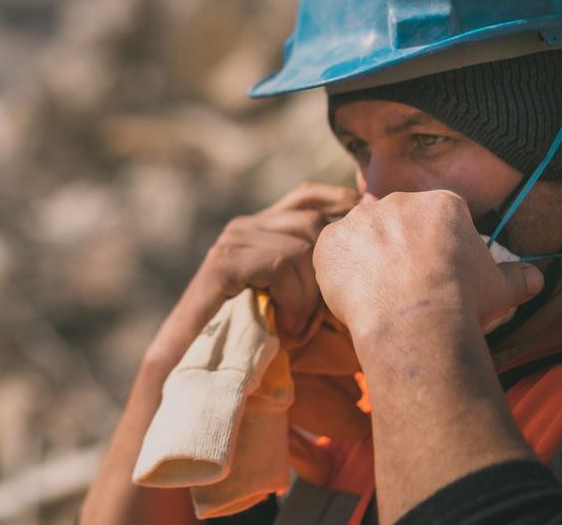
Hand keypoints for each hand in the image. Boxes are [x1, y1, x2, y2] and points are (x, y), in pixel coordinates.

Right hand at [195, 182, 359, 335]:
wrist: (194, 366)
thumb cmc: (247, 340)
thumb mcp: (290, 300)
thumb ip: (313, 275)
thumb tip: (360, 252)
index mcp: (261, 229)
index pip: (307, 196)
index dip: (340, 201)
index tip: (367, 223)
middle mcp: (244, 227)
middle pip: (312, 222)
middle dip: (327, 267)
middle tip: (320, 315)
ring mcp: (231, 242)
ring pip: (300, 247)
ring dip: (309, 294)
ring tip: (298, 327)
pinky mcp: (222, 263)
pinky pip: (278, 264)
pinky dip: (292, 298)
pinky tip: (286, 326)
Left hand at [313, 190, 543, 337]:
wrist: (415, 318)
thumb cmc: (462, 301)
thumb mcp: (501, 289)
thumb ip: (517, 277)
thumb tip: (534, 276)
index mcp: (442, 204)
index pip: (435, 219)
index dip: (434, 249)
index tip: (435, 273)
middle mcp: (398, 201)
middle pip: (396, 223)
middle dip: (398, 250)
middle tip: (404, 285)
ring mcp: (360, 218)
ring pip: (362, 236)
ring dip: (368, 258)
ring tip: (381, 293)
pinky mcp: (331, 239)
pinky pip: (332, 252)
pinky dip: (339, 271)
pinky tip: (357, 294)